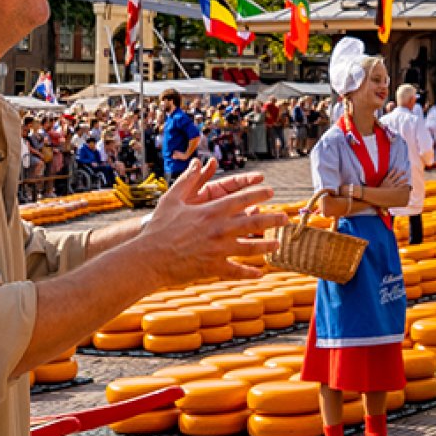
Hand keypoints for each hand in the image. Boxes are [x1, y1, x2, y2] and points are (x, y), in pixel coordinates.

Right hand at [144, 159, 280, 281]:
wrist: (149, 258)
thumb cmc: (159, 227)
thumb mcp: (171, 199)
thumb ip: (188, 180)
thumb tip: (198, 162)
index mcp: (212, 211)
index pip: (242, 199)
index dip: (259, 194)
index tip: (271, 192)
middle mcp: (220, 230)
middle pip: (254, 223)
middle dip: (273, 220)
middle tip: (286, 219)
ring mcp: (219, 250)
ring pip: (251, 248)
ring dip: (267, 246)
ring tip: (278, 244)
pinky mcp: (214, 268)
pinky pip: (237, 271)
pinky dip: (250, 272)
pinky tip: (260, 273)